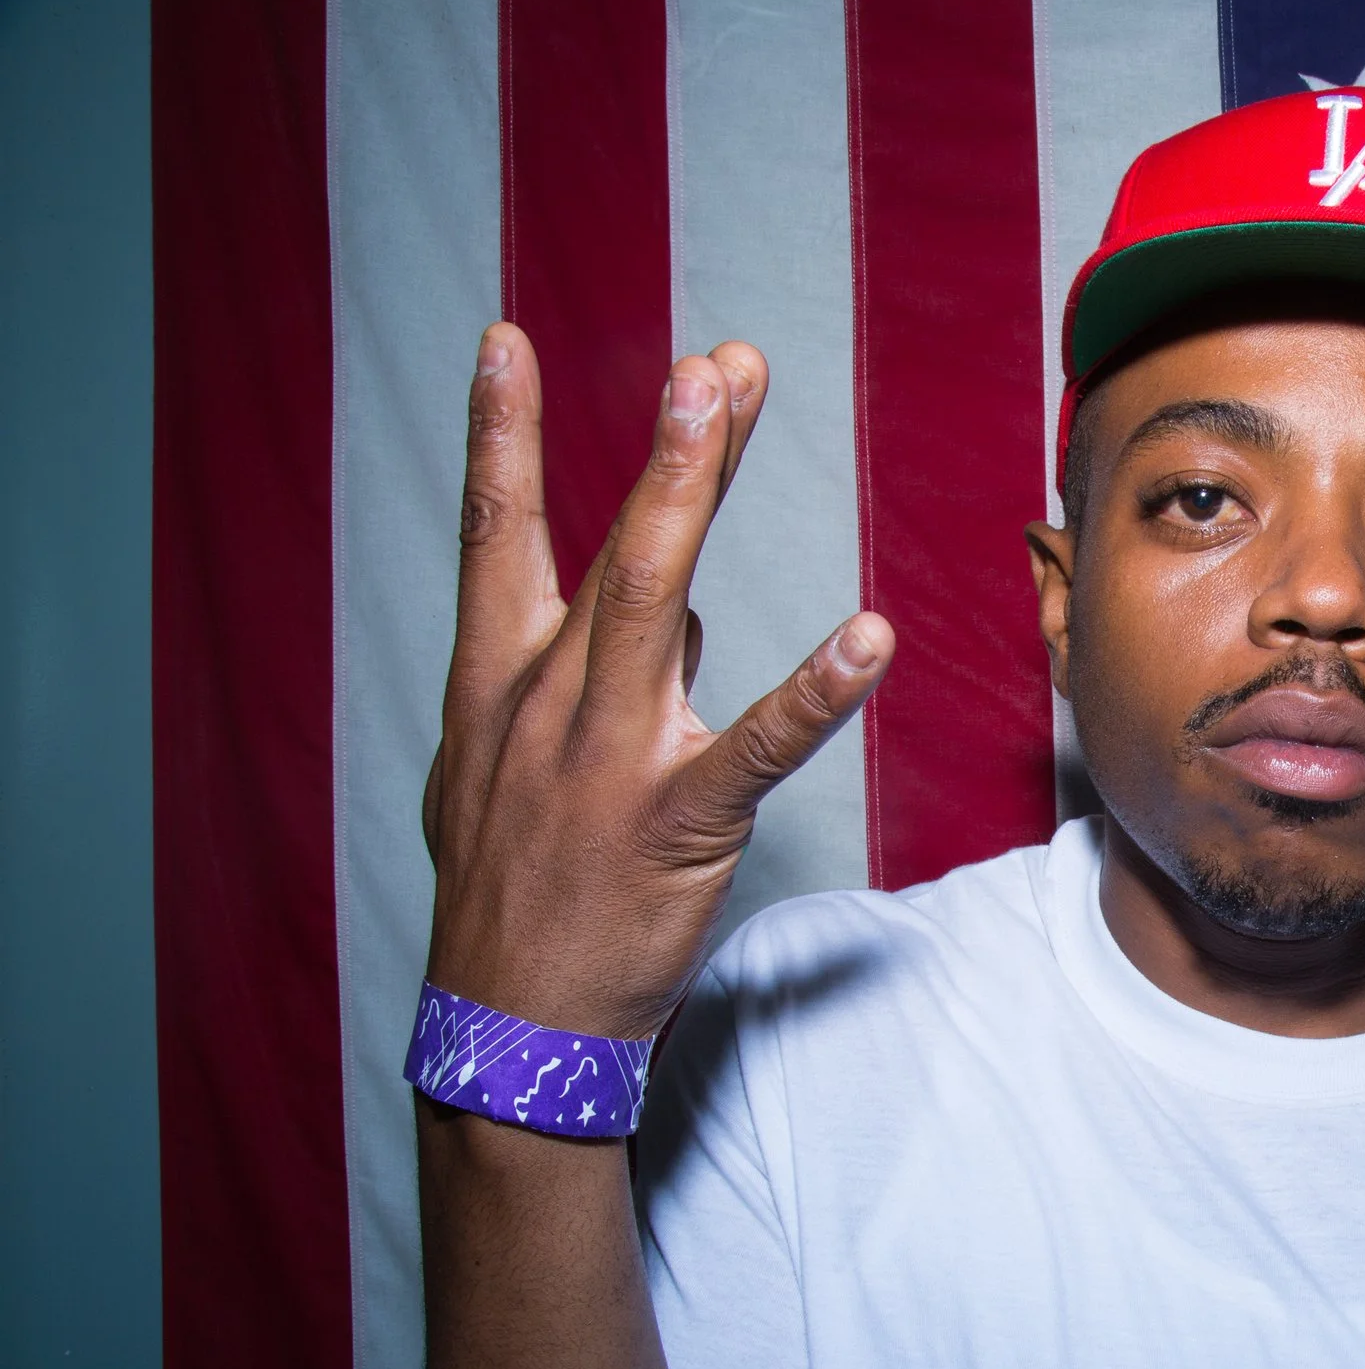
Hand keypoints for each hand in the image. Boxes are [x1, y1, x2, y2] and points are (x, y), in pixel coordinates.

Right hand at [421, 323, 891, 1042]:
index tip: (504, 340)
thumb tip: (679, 614)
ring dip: (688, 491)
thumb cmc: (518, 892)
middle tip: (712, 360)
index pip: (493, 536)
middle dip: (665, 446)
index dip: (497, 437)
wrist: (507, 1028)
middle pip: (612, 548)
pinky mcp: (674, 822)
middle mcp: (546, 701)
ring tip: (726, 400)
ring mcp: (607, 758)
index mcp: (499, 684)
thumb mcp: (513, 774)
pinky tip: (868, 639)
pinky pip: (755, 745)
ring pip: (653, 601)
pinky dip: (814, 690)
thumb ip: (588, 681)